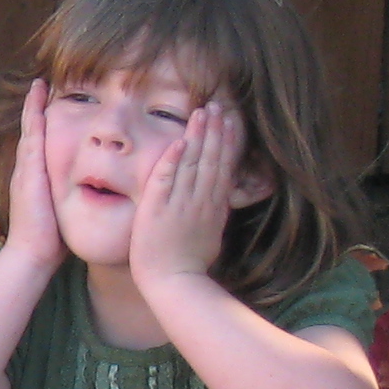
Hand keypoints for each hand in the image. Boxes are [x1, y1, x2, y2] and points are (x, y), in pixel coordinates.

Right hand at [4, 82, 62, 267]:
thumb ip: (73, 199)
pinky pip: (32, 133)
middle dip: (37, 108)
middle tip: (43, 84)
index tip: (55, 107)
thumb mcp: (64, 211)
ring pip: (31, 128)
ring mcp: (27, 167)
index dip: (46, 126)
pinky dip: (34, 113)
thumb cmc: (51, 238)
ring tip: (40, 84)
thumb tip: (92, 196)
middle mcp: (29, 168)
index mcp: (37, 177)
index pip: (42, 145)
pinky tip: (40, 96)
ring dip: (34, 105)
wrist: (33, 253)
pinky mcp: (30, 168)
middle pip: (33, 131)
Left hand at [129, 96, 241, 291]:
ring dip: (198, 136)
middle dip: (216, 130)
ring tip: (202, 112)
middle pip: (211, 159)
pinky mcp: (158, 210)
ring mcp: (180, 204)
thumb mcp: (212, 234)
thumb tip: (220, 197)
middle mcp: (201, 201)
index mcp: (214, 206)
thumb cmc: (189, 263)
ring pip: (192, 163)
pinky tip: (178, 141)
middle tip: (218, 105)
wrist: (173, 283)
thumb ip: (214, 212)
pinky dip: (172, 160)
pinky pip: (165, 180)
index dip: (227, 142)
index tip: (230, 121)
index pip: (223, 167)